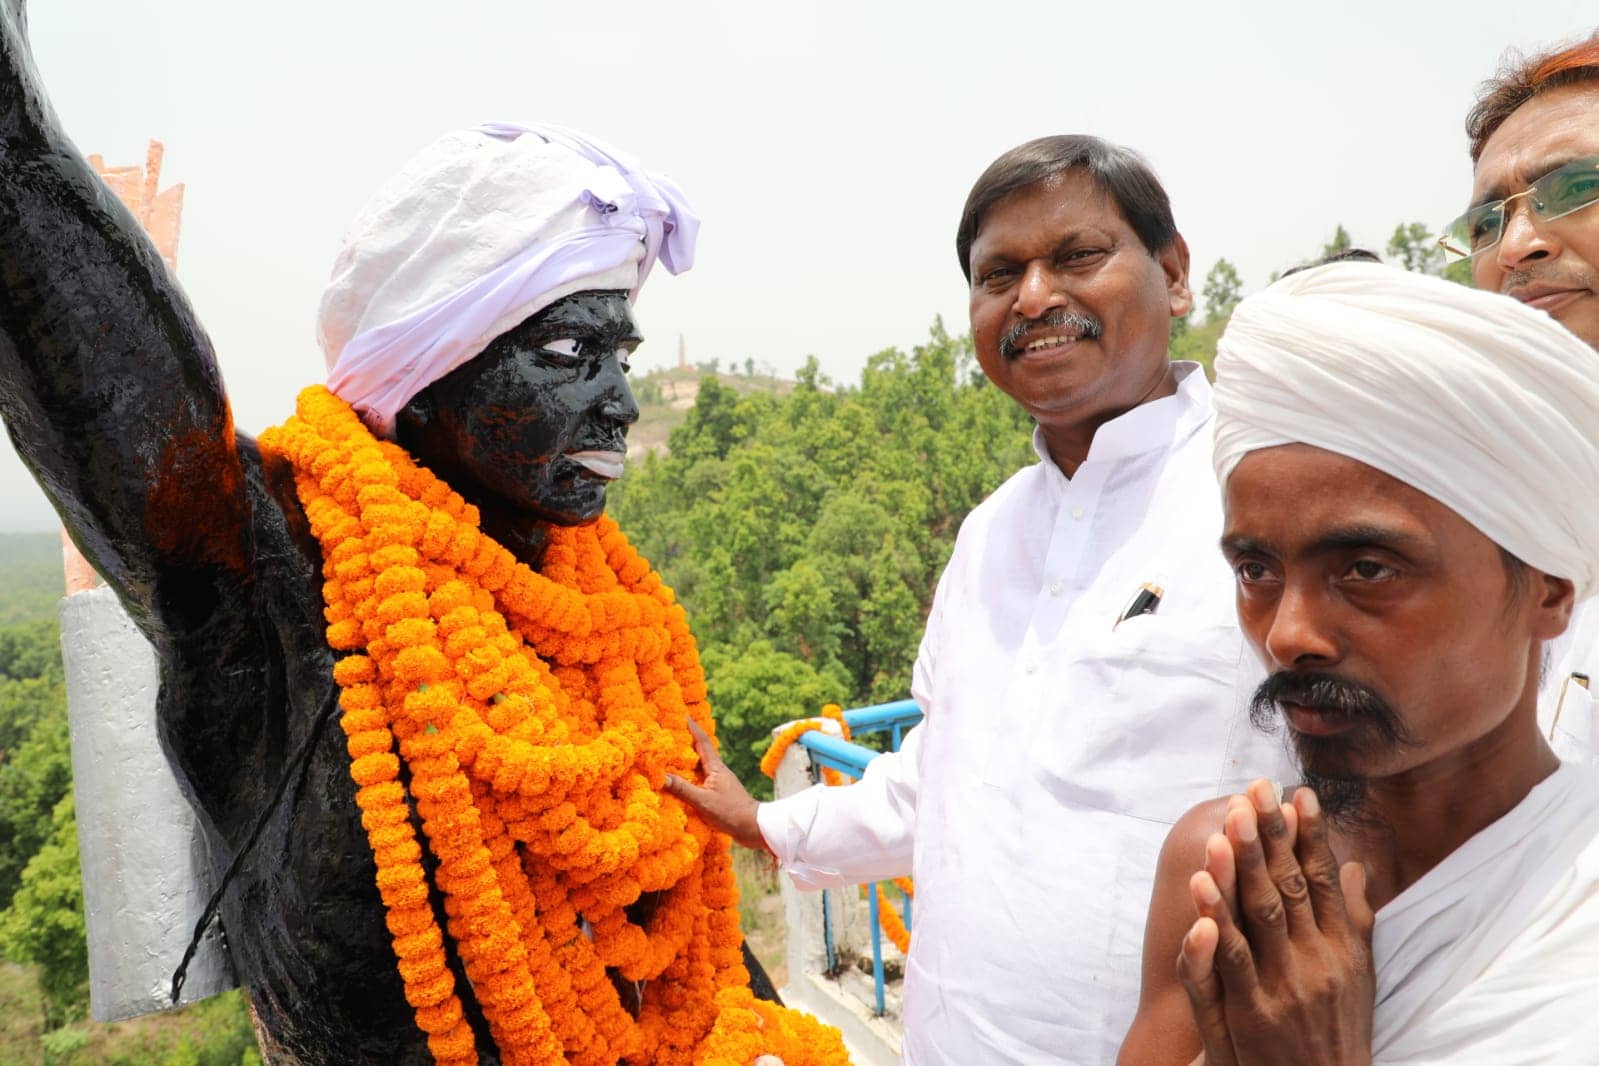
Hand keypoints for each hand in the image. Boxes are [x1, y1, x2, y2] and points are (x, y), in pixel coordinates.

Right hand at [663, 717, 766, 851]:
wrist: (754, 827)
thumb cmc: (731, 812)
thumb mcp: (703, 801)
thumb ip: (682, 788)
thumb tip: (661, 776)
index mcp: (715, 767)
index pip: (702, 741)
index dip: (692, 728)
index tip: (682, 715)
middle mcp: (718, 771)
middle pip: (701, 751)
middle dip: (687, 741)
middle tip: (673, 732)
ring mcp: (720, 782)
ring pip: (701, 765)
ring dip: (689, 759)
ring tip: (674, 755)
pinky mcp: (720, 793)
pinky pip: (702, 779)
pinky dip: (692, 776)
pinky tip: (685, 782)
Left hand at [1177, 780, 1374, 1065]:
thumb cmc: (1336, 1030)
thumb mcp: (1359, 977)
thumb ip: (1353, 919)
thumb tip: (1354, 866)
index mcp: (1343, 950)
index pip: (1324, 881)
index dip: (1311, 836)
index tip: (1299, 793)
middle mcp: (1317, 964)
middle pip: (1290, 888)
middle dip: (1271, 837)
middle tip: (1256, 789)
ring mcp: (1283, 989)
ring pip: (1258, 917)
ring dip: (1241, 868)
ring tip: (1225, 825)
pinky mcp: (1250, 1015)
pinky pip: (1227, 961)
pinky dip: (1215, 922)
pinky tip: (1201, 888)